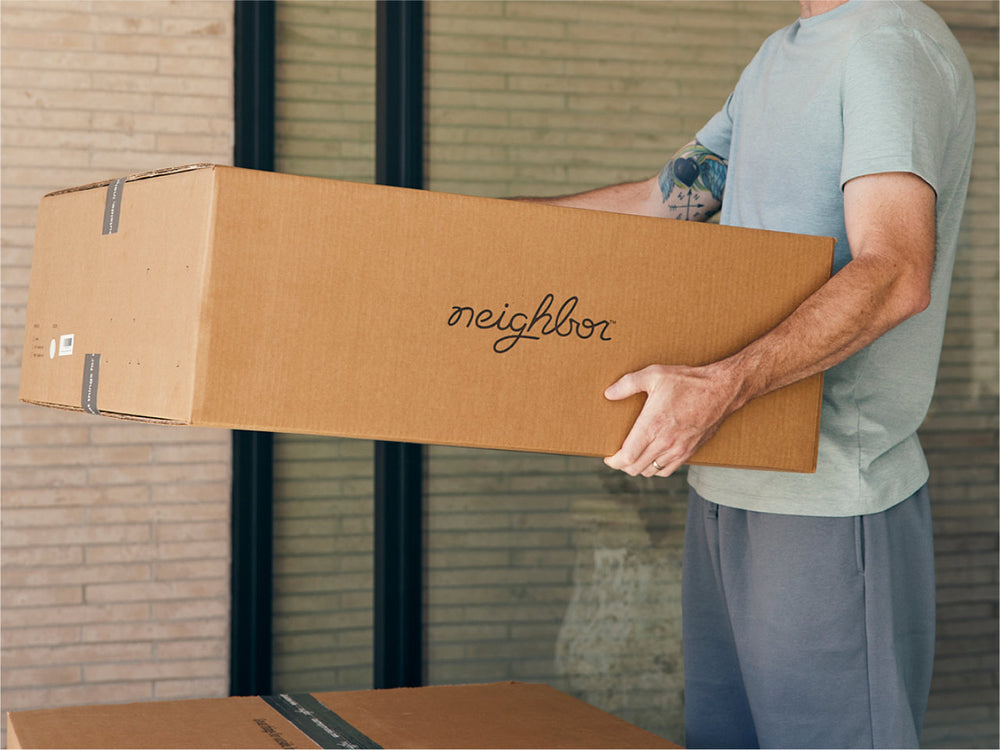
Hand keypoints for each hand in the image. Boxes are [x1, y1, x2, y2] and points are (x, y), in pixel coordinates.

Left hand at [603, 362, 741, 477]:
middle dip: (623, 465)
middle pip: (636, 468)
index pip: (627, 457)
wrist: (721, 390)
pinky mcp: (690, 451)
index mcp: (652, 426)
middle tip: (617, 457)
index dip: (614, 461)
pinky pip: (668, 470)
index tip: (608, 457)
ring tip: (633, 458)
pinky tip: (653, 458)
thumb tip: (608, 393)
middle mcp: (664, 442)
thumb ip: (628, 384)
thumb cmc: (687, 381)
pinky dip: (657, 468)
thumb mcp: (654, 374)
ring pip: (652, 471)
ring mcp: (679, 449)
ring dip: (639, 467)